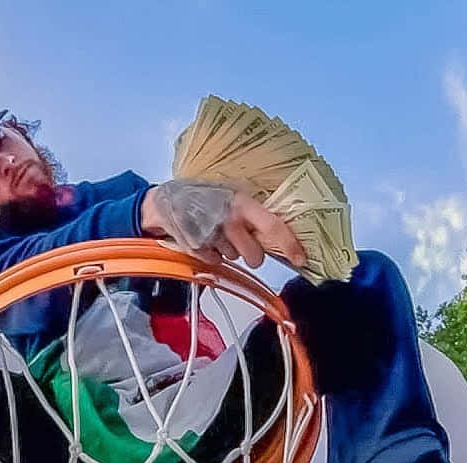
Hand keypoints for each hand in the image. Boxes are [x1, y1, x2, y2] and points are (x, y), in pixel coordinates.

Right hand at [140, 181, 306, 267]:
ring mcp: (210, 234)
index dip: (290, 245)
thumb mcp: (230, 197)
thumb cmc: (202, 198)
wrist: (165, 200)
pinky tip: (203, 238)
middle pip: (254, 256)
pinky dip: (211, 255)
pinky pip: (214, 262)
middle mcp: (227, 219)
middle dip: (252, 255)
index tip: (301, 259)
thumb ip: (252, 214)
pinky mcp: (195, 247)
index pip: (273, 226)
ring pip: (233, 259)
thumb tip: (279, 236)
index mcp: (241, 203)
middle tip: (243, 244)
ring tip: (216, 233)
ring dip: (228, 251)